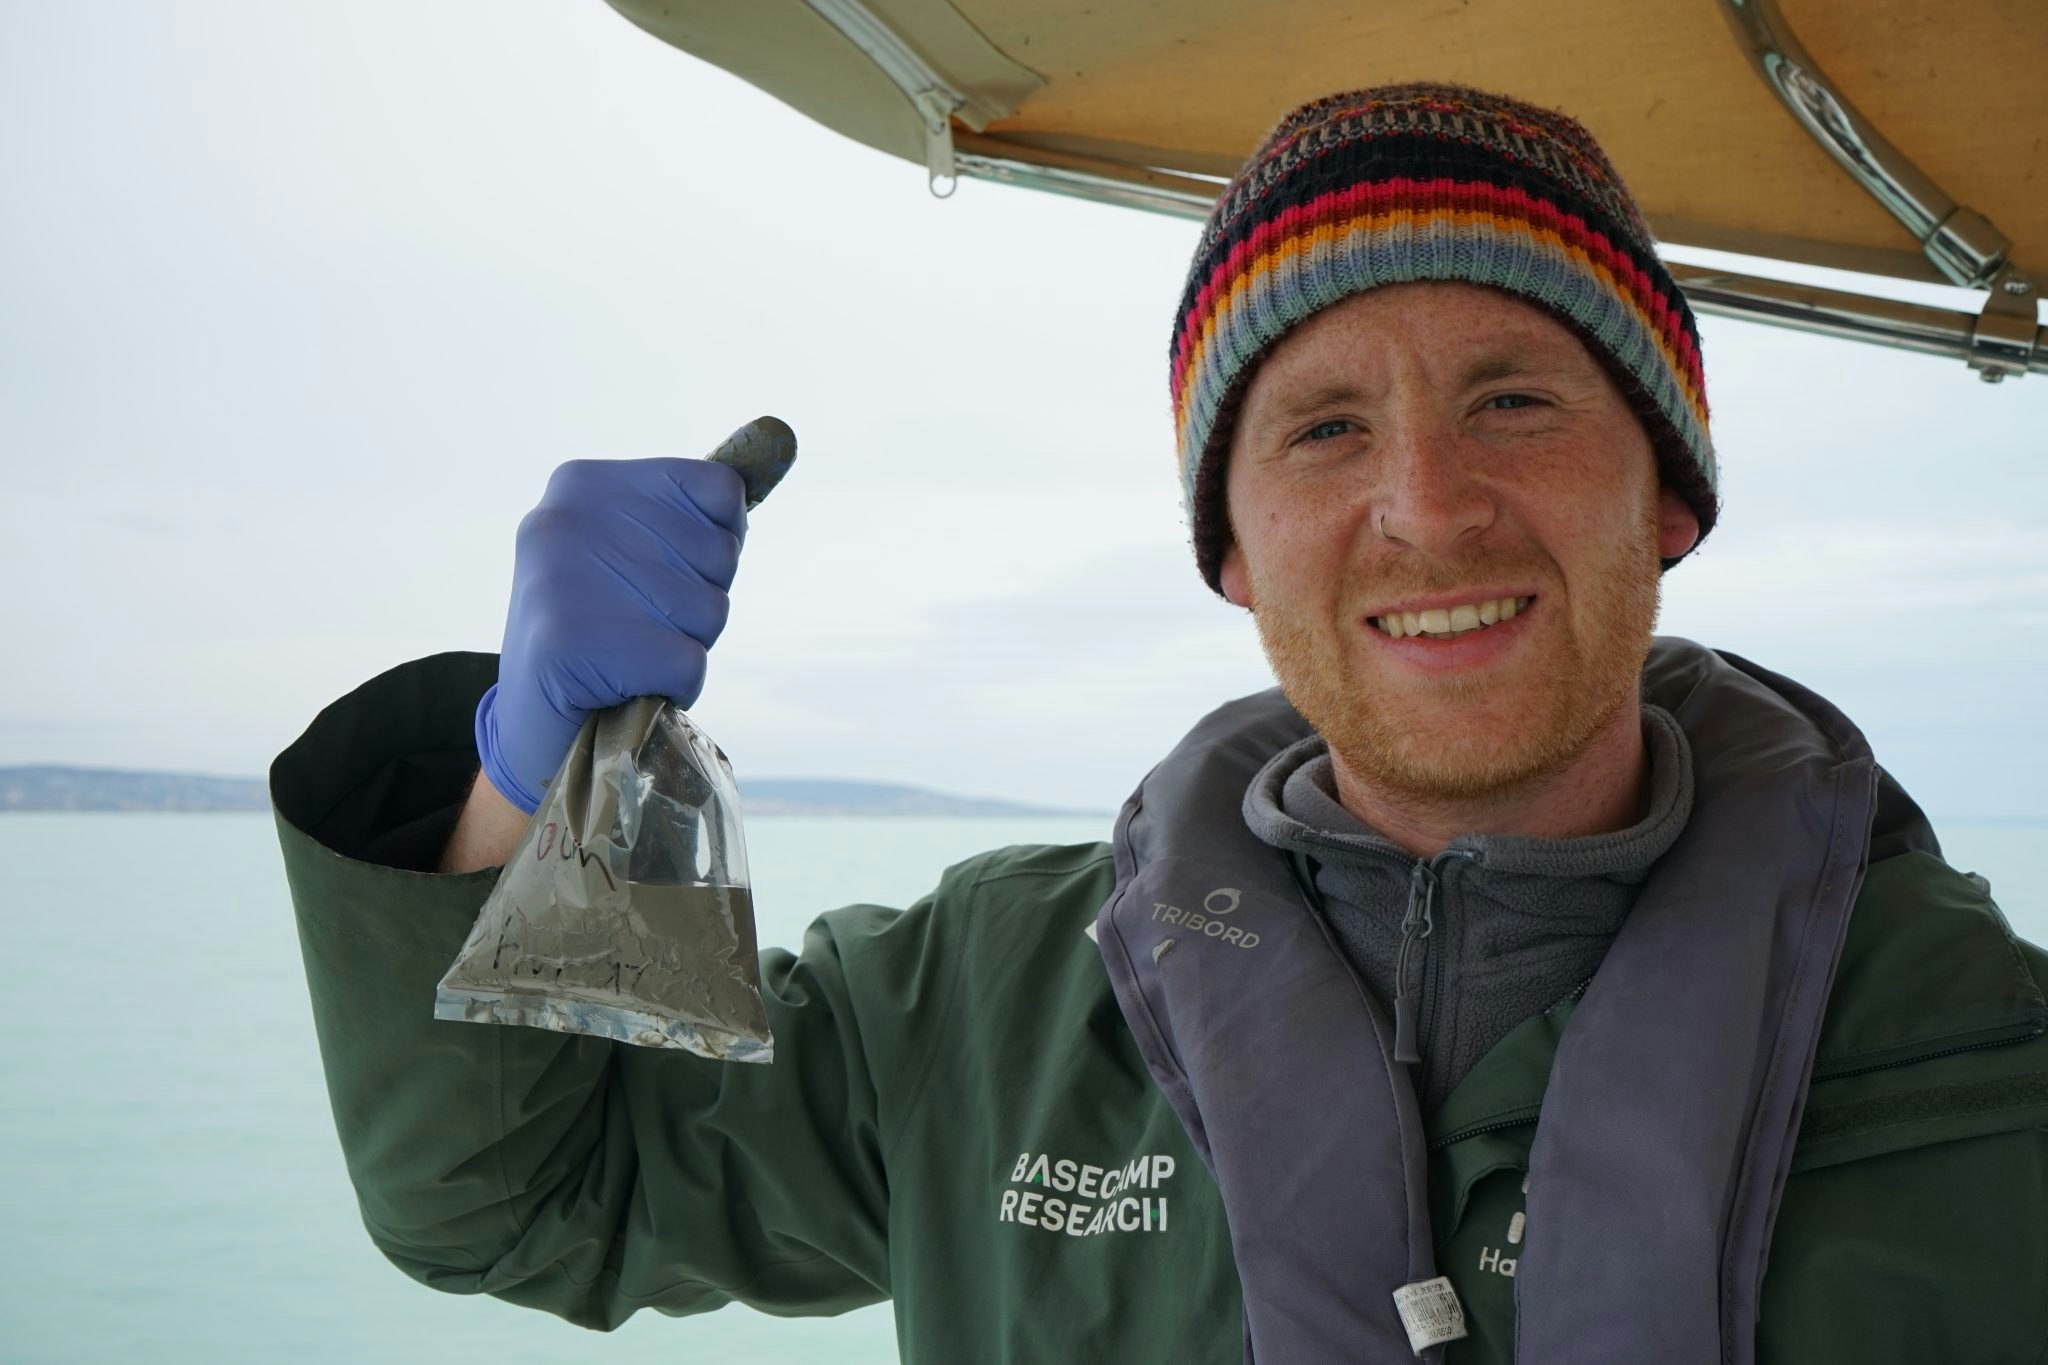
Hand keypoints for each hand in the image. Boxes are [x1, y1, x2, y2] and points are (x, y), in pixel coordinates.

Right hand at [475, 457, 747, 813]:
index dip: (715, 547)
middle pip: (721, 555)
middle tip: (638, 628)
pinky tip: (626, 688)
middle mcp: (567, 516)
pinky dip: (673, 688)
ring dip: (683, 649)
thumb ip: (698, 509)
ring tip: (630, 658)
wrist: (535, 730)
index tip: (667, 576)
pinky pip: (688, 662)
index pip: (721, 491)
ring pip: (710, 610)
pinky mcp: (569, 643)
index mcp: (584, 482)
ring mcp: (562, 578)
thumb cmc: (606, 634)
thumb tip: (780, 439)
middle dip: (697, 606)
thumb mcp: (640, 551)